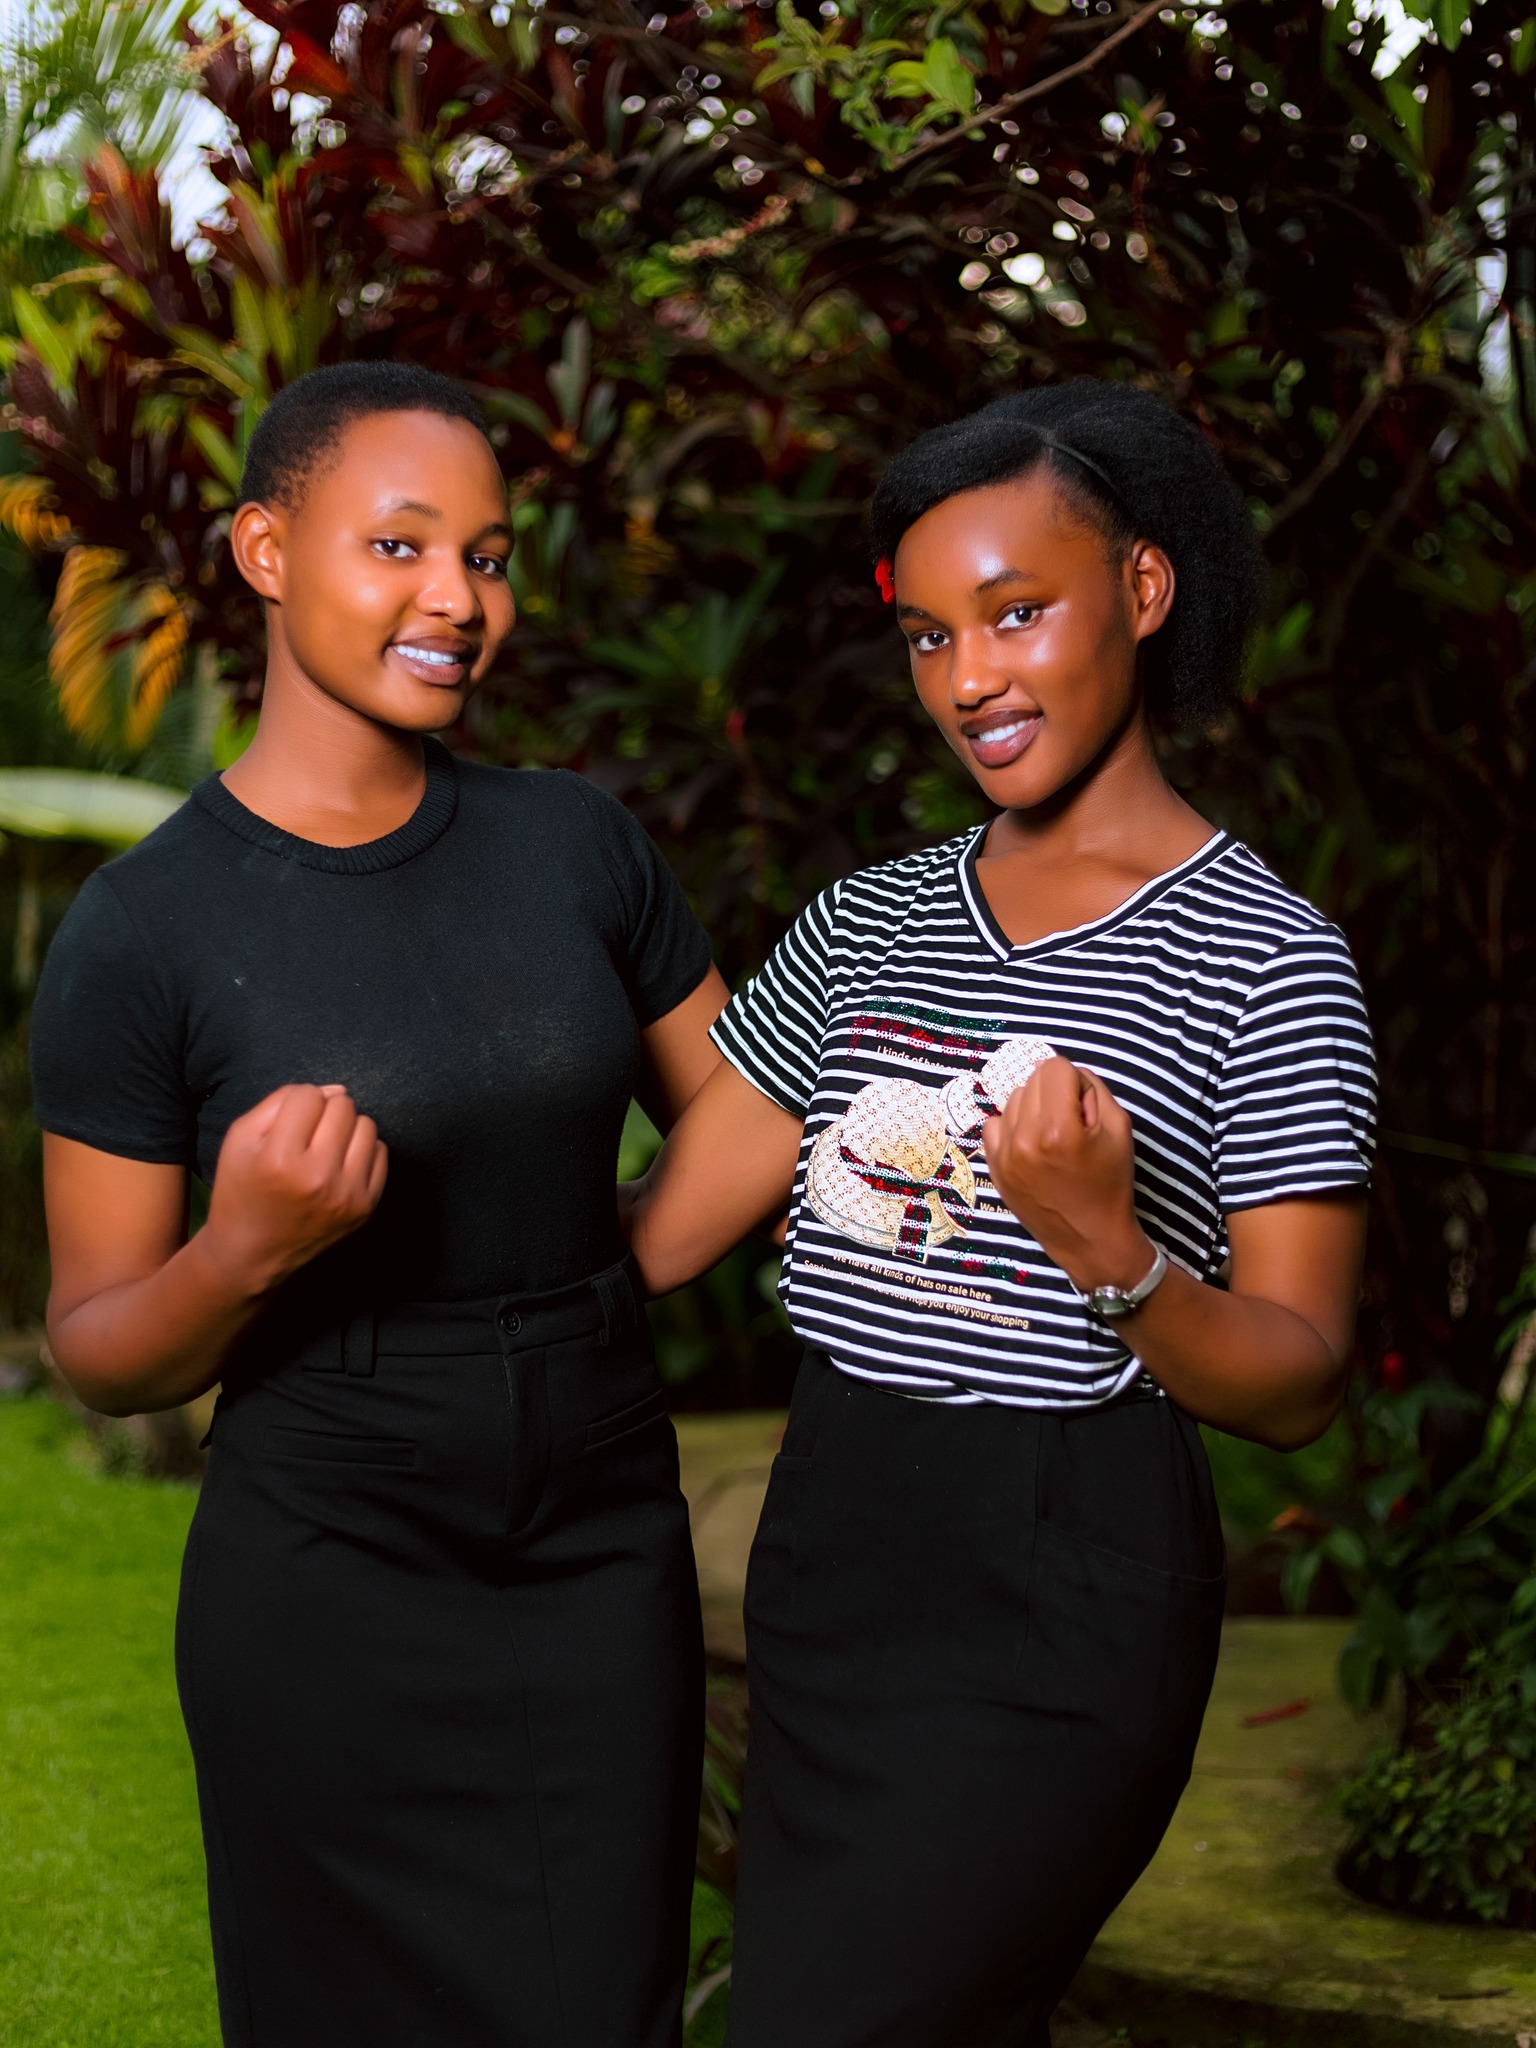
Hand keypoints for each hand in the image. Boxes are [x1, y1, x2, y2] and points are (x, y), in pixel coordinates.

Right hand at [199, 1084, 388, 1296]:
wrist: (252, 1254)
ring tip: (324, 1149)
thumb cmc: (242, 1190)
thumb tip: (336, 1090)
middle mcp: (318, 1177)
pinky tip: (339, 1166)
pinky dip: (361, 1151)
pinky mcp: (366, 1207)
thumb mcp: (240, 1139)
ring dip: (346, 1129)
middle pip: (342, 1105)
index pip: (308, 1095)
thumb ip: (280, 1102)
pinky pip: (380, 1152)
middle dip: (324, 1112)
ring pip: (367, 1124)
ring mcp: (347, 1194)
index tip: (286, 1126)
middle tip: (306, 1136)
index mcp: (280, 1159)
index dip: (296, 1104)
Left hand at [981, 1057, 1152, 1294]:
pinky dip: (1012, 1127)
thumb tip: (1067, 1074)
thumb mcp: (1120, 1127)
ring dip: (1033, 1109)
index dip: (1075, 1082)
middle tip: (1071, 1124)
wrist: (1090, 1238)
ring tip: (1052, 1138)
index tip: (1084, 1109)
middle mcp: (1024, 1138)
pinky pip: (994, 1124)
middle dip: (1054, 1093)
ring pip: (1013, 1099)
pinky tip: (1031, 1146)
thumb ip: (1094, 1088)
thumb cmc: (1110, 1183)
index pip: (1054, 1067)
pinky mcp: (993, 1167)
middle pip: (1032, 1080)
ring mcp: (1003, 1154)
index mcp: (1059, 1128)